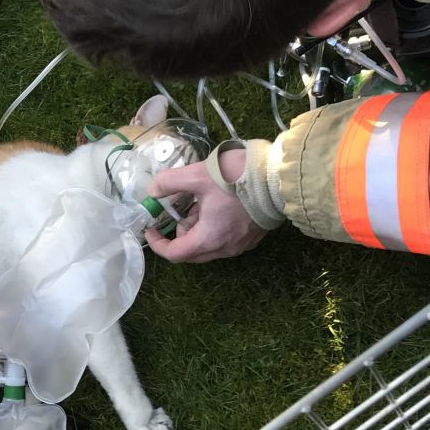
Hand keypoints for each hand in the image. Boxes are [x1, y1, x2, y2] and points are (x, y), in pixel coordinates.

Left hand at [143, 159, 268, 262]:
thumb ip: (169, 183)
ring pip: (209, 245)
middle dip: (181, 233)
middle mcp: (225, 249)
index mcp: (209, 238)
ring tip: (203, 202)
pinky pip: (225, 240)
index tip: (151, 228)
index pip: (175, 254)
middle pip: (191, 252)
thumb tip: (152, 190)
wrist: (278, 177)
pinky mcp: (252, 238)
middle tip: (183, 208)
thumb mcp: (196, 175)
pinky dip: (215, 228)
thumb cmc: (237, 178)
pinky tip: (220, 205)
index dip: (158, 243)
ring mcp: (241, 245)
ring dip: (198, 229)